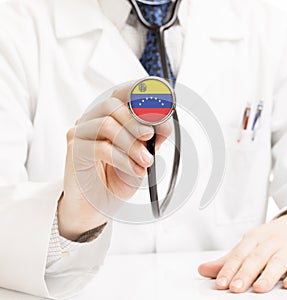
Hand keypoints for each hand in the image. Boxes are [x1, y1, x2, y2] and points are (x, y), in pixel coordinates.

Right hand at [58, 85, 171, 239]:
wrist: (97, 206)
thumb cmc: (117, 178)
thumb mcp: (141, 156)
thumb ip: (151, 139)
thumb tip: (164, 123)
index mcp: (108, 117)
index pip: (121, 94)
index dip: (139, 90)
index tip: (159, 95)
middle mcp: (92, 121)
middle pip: (112, 105)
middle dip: (136, 121)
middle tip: (150, 137)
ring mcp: (80, 134)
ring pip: (106, 124)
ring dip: (131, 143)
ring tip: (145, 161)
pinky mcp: (75, 151)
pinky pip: (101, 147)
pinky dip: (123, 159)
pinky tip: (135, 170)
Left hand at [198, 212, 286, 292]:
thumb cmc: (267, 238)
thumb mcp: (247, 245)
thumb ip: (227, 260)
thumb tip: (203, 270)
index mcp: (252, 239)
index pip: (238, 255)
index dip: (228, 269)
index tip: (220, 283)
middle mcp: (268, 242)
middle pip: (255, 258)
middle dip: (245, 273)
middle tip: (235, 288)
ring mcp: (285, 248)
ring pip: (276, 261)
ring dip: (268, 275)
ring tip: (258, 289)